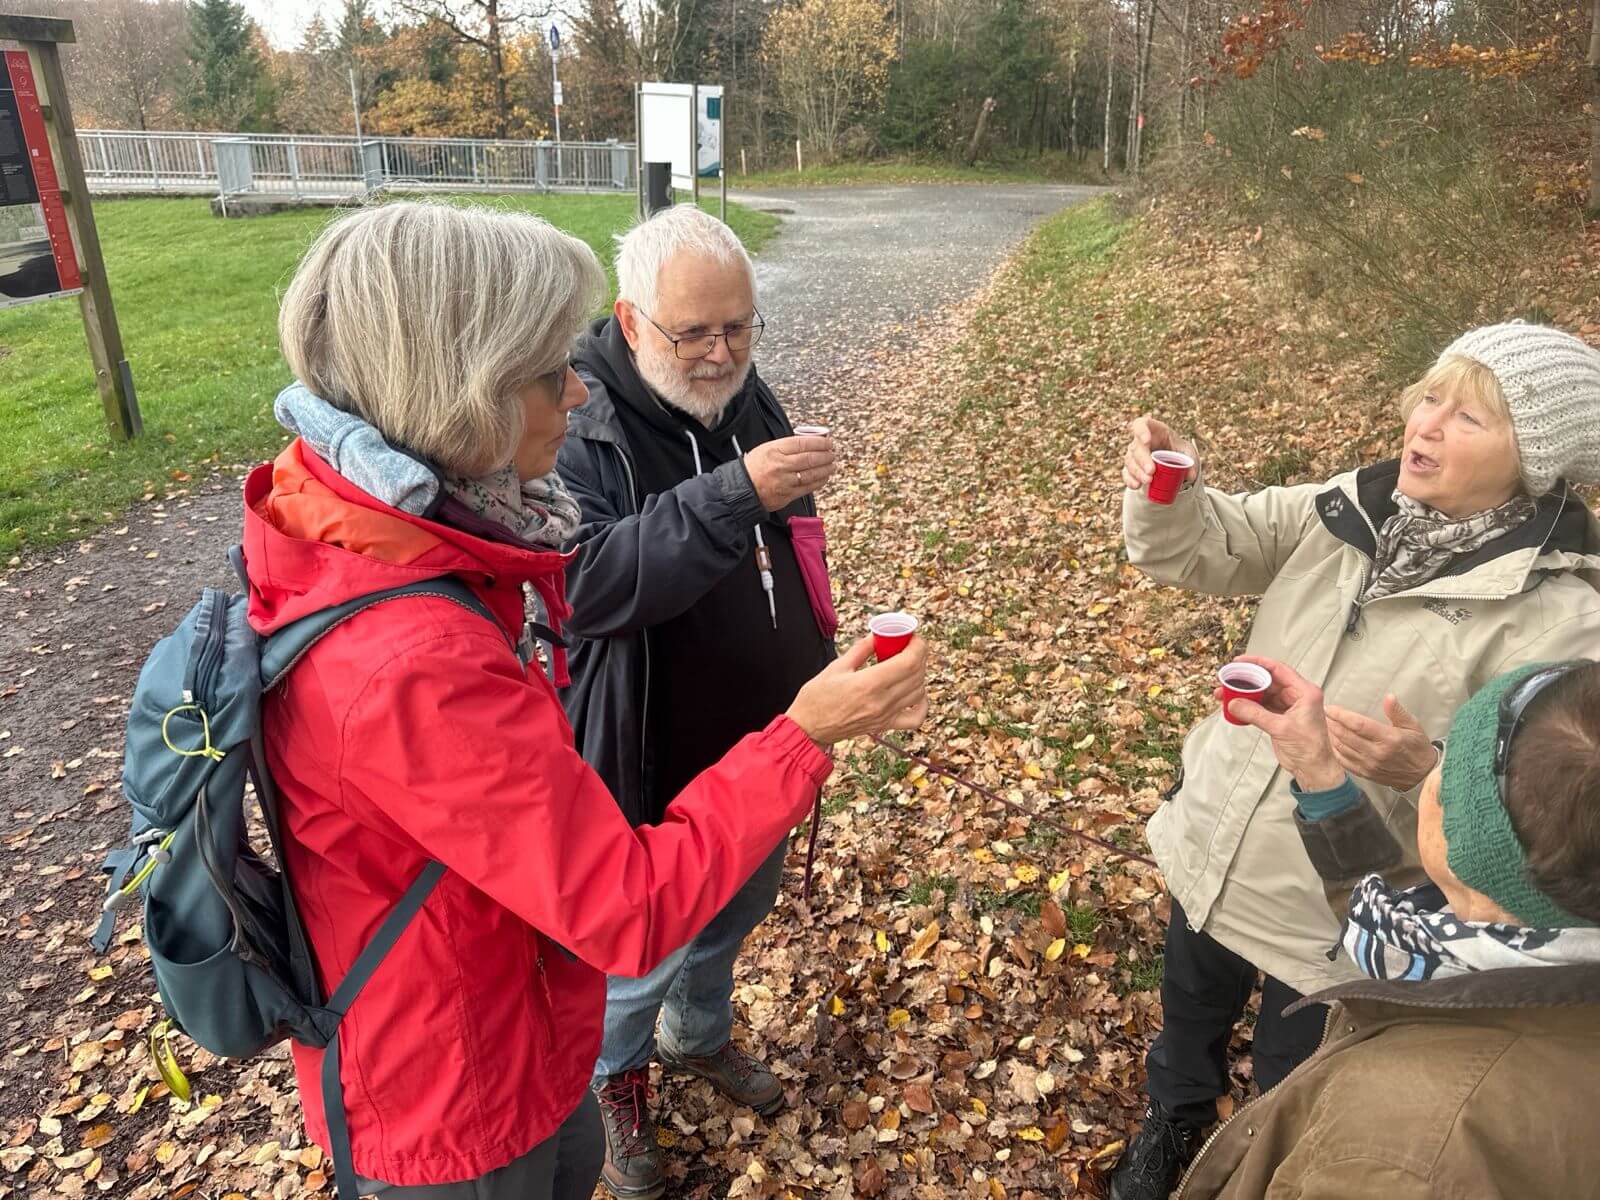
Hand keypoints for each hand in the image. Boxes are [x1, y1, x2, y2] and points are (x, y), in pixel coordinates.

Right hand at [744, 435, 836, 510]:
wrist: (742, 489)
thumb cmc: (754, 468)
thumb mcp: (767, 449)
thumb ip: (787, 446)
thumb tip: (810, 443)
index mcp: (774, 450)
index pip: (803, 443)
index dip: (819, 442)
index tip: (828, 442)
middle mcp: (780, 465)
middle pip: (810, 458)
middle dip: (825, 455)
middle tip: (832, 453)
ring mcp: (785, 481)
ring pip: (811, 473)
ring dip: (825, 468)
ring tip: (832, 464)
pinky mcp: (787, 495)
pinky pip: (808, 487)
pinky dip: (819, 481)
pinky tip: (824, 477)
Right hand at [787, 636, 928, 745]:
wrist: (808, 728)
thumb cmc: (816, 698)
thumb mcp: (836, 666)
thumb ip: (861, 650)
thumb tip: (878, 636)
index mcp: (869, 683)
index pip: (909, 662)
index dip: (917, 645)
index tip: (912, 637)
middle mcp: (882, 701)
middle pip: (917, 674)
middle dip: (918, 655)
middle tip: (908, 645)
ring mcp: (886, 716)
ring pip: (919, 692)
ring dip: (918, 674)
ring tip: (905, 664)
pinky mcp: (885, 726)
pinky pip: (916, 718)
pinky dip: (922, 703)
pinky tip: (913, 691)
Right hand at [1123, 416, 1198, 491]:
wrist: (1173, 462)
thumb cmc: (1178, 451)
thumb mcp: (1187, 452)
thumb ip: (1190, 461)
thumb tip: (1190, 475)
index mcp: (1154, 430)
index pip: (1141, 424)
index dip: (1141, 431)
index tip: (1147, 440)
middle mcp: (1140, 441)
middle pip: (1136, 447)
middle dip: (1143, 460)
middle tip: (1151, 471)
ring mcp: (1134, 455)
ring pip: (1130, 461)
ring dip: (1138, 472)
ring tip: (1148, 481)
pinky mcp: (1131, 469)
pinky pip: (1126, 474)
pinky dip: (1130, 480)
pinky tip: (1137, 485)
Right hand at [1224, 656, 1344, 790]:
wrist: (1313, 769)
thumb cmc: (1311, 749)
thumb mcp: (1281, 728)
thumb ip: (1256, 714)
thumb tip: (1235, 703)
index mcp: (1305, 692)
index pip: (1278, 670)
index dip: (1258, 663)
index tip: (1240, 662)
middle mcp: (1297, 697)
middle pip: (1267, 681)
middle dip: (1246, 681)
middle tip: (1229, 680)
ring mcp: (1288, 707)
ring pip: (1262, 694)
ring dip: (1244, 694)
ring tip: (1226, 694)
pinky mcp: (1279, 718)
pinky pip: (1260, 707)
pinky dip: (1247, 706)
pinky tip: (1235, 707)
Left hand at [1325, 696, 1435, 790]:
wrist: (1423, 775)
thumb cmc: (1417, 748)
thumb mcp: (1413, 726)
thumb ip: (1397, 711)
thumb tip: (1389, 697)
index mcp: (1389, 739)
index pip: (1358, 724)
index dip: (1341, 715)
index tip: (1330, 708)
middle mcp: (1377, 753)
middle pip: (1346, 736)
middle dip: (1332, 723)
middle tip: (1325, 714)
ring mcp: (1370, 765)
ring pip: (1342, 748)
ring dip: (1331, 735)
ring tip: (1326, 725)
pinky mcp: (1366, 773)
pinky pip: (1344, 762)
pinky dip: (1335, 750)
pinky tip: (1332, 742)